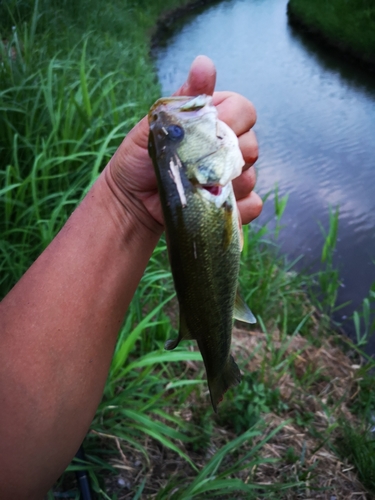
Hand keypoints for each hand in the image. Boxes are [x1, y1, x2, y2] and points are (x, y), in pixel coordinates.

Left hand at [105, 55, 261, 232]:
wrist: (132, 200)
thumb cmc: (139, 158)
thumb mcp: (158, 124)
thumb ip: (184, 98)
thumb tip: (204, 63)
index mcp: (215, 120)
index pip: (245, 110)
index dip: (232, 120)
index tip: (207, 131)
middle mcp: (227, 147)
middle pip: (252, 145)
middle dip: (228, 156)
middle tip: (199, 164)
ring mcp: (231, 177)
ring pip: (251, 177)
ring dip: (227, 185)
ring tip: (197, 187)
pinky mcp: (232, 206)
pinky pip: (251, 205)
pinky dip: (237, 209)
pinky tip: (211, 205)